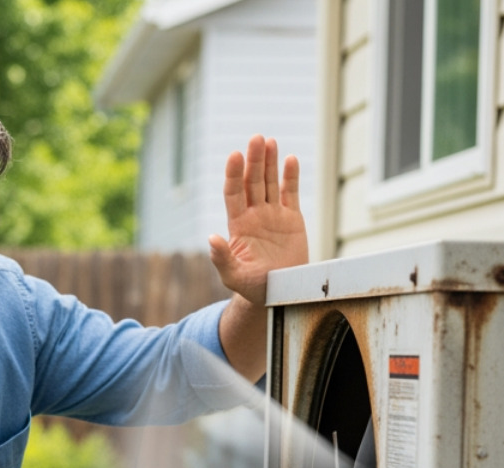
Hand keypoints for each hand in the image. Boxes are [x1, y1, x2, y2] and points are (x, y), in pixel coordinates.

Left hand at [208, 135, 308, 307]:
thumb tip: (212, 239)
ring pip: (270, 183)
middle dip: (253, 161)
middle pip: (252, 182)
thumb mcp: (234, 277)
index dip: (234, 175)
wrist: (278, 293)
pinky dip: (291, 177)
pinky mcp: (292, 219)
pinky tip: (290, 159)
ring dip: (269, 163)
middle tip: (255, 139)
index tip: (235, 156)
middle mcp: (254, 215)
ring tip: (269, 141)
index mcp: (238, 225)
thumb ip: (222, 259)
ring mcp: (273, 215)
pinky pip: (291, 193)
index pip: (233, 194)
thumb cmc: (252, 287)